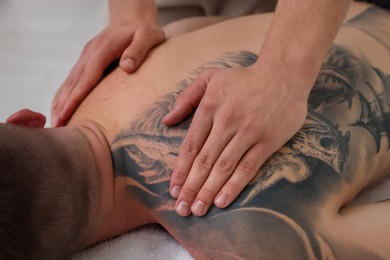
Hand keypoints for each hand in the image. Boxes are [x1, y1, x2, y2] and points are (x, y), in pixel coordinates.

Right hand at [52, 21, 164, 125]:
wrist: (133, 18)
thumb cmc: (144, 31)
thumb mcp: (148, 36)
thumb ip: (138, 51)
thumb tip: (126, 67)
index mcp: (103, 49)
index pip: (87, 77)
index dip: (76, 97)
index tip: (66, 113)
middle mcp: (90, 53)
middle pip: (73, 81)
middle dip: (63, 104)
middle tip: (56, 125)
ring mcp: (86, 56)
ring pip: (70, 80)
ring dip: (61, 100)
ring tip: (54, 121)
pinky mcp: (87, 60)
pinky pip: (73, 78)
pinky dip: (65, 92)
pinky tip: (60, 106)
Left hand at [163, 64, 309, 216]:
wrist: (284, 74)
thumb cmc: (244, 78)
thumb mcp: (211, 77)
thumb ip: (187, 97)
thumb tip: (167, 120)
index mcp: (210, 108)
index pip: (190, 146)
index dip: (180, 170)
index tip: (173, 190)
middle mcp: (226, 122)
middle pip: (204, 161)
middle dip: (191, 188)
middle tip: (181, 209)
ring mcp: (247, 132)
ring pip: (223, 167)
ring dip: (208, 191)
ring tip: (197, 210)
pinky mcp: (267, 141)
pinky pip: (248, 167)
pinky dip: (234, 186)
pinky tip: (222, 201)